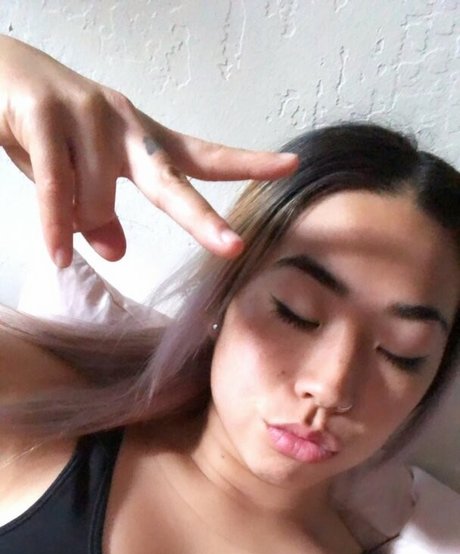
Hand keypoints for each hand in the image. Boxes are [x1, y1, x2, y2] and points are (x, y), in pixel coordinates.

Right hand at [0, 35, 297, 266]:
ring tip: (50, 215)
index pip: (199, 154)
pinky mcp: (46, 114)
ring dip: (71, 220)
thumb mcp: (73, 179)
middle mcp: (123, 123)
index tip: (289, 166)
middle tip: (233, 248)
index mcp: (138, 138)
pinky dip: (55, 226)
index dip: (243, 162)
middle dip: (202, 220)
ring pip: (97, 199)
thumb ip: (98, 215)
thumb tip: (116, 253)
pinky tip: (56, 255)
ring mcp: (87, 115)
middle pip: (170, 180)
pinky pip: (58, 189)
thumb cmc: (36, 127)